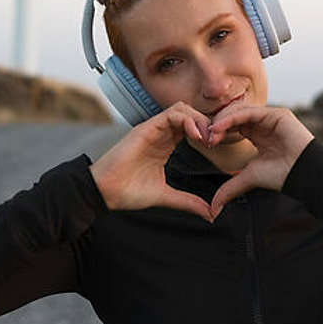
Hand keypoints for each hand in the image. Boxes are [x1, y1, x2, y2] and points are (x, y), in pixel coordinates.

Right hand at [90, 102, 213, 221]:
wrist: (105, 192)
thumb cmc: (129, 192)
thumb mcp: (166, 196)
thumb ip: (188, 201)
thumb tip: (210, 214)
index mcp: (166, 145)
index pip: (192, 127)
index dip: (207, 133)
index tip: (217, 148)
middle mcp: (160, 134)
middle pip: (190, 114)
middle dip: (207, 124)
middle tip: (216, 141)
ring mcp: (153, 129)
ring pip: (182, 109)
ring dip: (199, 120)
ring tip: (207, 138)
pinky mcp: (146, 128)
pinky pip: (171, 114)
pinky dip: (187, 120)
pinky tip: (195, 136)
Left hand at [205, 104, 314, 218]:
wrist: (302, 176)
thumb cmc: (280, 176)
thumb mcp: (249, 178)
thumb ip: (230, 188)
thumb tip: (214, 208)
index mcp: (258, 134)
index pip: (233, 124)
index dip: (219, 131)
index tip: (208, 143)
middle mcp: (263, 122)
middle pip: (234, 114)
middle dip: (218, 124)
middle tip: (207, 138)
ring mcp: (271, 117)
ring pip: (239, 110)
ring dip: (222, 120)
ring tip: (212, 133)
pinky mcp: (278, 114)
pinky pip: (249, 111)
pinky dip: (232, 118)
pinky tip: (220, 128)